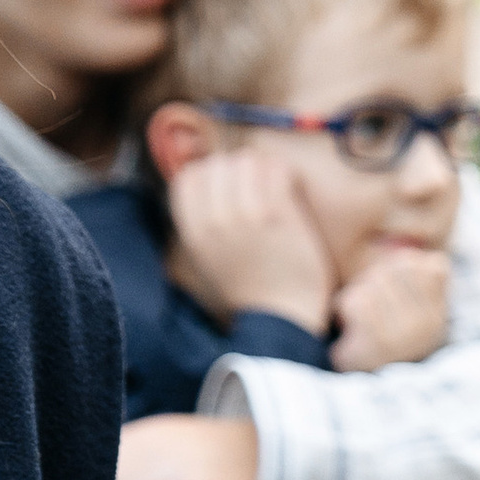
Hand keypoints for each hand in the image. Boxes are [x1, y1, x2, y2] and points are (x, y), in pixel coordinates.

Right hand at [164, 142, 338, 329]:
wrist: (281, 319)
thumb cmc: (251, 289)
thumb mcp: (210, 258)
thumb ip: (204, 223)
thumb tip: (208, 183)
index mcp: (193, 233)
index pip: (188, 177)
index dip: (211, 174)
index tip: (230, 187)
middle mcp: (213, 221)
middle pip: (218, 163)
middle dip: (239, 168)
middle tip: (258, 186)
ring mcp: (244, 216)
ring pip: (247, 160)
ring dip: (264, 168)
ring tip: (275, 186)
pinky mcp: (276, 216)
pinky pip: (275, 170)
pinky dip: (284, 172)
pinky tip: (290, 188)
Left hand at [332, 246, 450, 371]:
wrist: (349, 385)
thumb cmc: (374, 334)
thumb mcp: (403, 305)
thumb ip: (415, 273)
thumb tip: (417, 251)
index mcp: (439, 318)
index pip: (434, 267)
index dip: (402, 269)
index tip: (390, 291)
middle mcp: (429, 329)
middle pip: (399, 268)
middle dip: (375, 279)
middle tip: (367, 305)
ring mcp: (405, 339)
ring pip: (374, 283)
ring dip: (356, 294)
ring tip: (357, 319)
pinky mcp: (375, 347)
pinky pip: (356, 302)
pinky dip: (342, 307)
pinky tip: (347, 327)